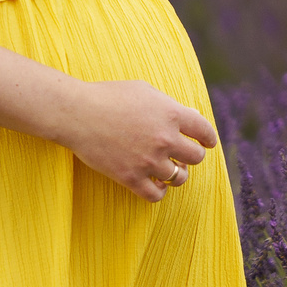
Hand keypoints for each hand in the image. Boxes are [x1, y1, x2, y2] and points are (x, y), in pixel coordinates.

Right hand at [58, 80, 218, 201]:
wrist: (77, 113)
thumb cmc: (109, 96)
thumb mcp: (145, 91)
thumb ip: (170, 105)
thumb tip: (193, 118)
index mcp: (171, 114)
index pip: (204, 131)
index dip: (208, 139)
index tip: (206, 143)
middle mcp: (164, 139)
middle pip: (195, 157)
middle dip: (192, 156)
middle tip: (183, 156)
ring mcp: (148, 160)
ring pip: (179, 178)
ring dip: (177, 175)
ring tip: (170, 171)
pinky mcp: (130, 177)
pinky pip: (156, 195)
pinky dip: (159, 191)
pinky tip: (155, 184)